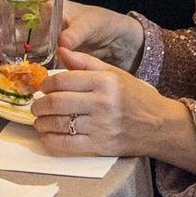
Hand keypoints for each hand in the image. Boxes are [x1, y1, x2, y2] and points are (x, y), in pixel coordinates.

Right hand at [0, 0, 142, 70]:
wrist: (118, 43)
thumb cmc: (104, 24)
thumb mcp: (92, 24)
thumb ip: (77, 33)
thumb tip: (63, 42)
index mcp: (50, 7)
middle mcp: (41, 21)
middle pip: (11, 23)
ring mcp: (42, 39)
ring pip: (13, 41)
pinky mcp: (46, 56)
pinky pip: (25, 58)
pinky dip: (11, 62)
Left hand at [23, 47, 195, 168]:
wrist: (160, 125)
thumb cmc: (136, 97)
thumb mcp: (115, 73)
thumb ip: (85, 62)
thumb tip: (61, 50)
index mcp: (105, 82)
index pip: (63, 80)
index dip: (46, 84)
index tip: (42, 88)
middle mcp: (103, 103)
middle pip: (57, 103)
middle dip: (39, 105)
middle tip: (35, 106)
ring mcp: (101, 126)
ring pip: (59, 124)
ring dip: (42, 123)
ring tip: (40, 121)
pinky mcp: (101, 146)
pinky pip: (68, 145)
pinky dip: (51, 140)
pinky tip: (48, 136)